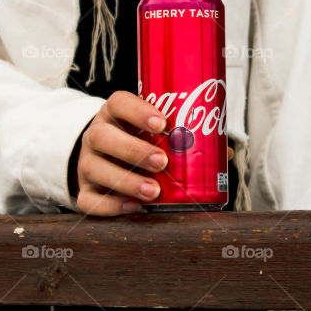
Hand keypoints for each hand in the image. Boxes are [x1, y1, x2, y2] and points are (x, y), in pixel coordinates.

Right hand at [70, 91, 233, 217]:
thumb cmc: (139, 141)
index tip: (163, 123)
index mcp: (115, 114)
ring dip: (126, 181)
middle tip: (162, 162)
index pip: (118, 103)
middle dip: (133, 150)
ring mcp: (86, 163)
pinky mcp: (84, 190)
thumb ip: (187, 137)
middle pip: (103, 137)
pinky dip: (110, 206)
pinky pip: (89, 200)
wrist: (104, 159)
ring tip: (153, 192)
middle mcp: (96, 135)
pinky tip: (133, 207)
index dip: (138, 111)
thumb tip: (227, 153)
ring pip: (95, 169)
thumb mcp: (155, 132)